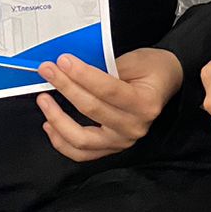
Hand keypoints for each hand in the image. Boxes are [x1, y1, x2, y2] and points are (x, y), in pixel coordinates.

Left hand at [36, 48, 181, 161]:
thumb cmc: (153, 69)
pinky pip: (81, 153)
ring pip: (82, 138)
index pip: (107, 90)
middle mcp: (134, 126)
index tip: (63, 61)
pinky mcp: (111, 147)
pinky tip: (50, 124)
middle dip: (65, 87)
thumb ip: (107, 65)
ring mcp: (122, 141)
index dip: (82, 75)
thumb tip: (73, 68)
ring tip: (44, 99)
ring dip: (57, 118)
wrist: (166, 83)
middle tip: (48, 70)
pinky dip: (61, 141)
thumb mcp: (137, 59)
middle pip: (91, 109)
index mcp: (145, 103)